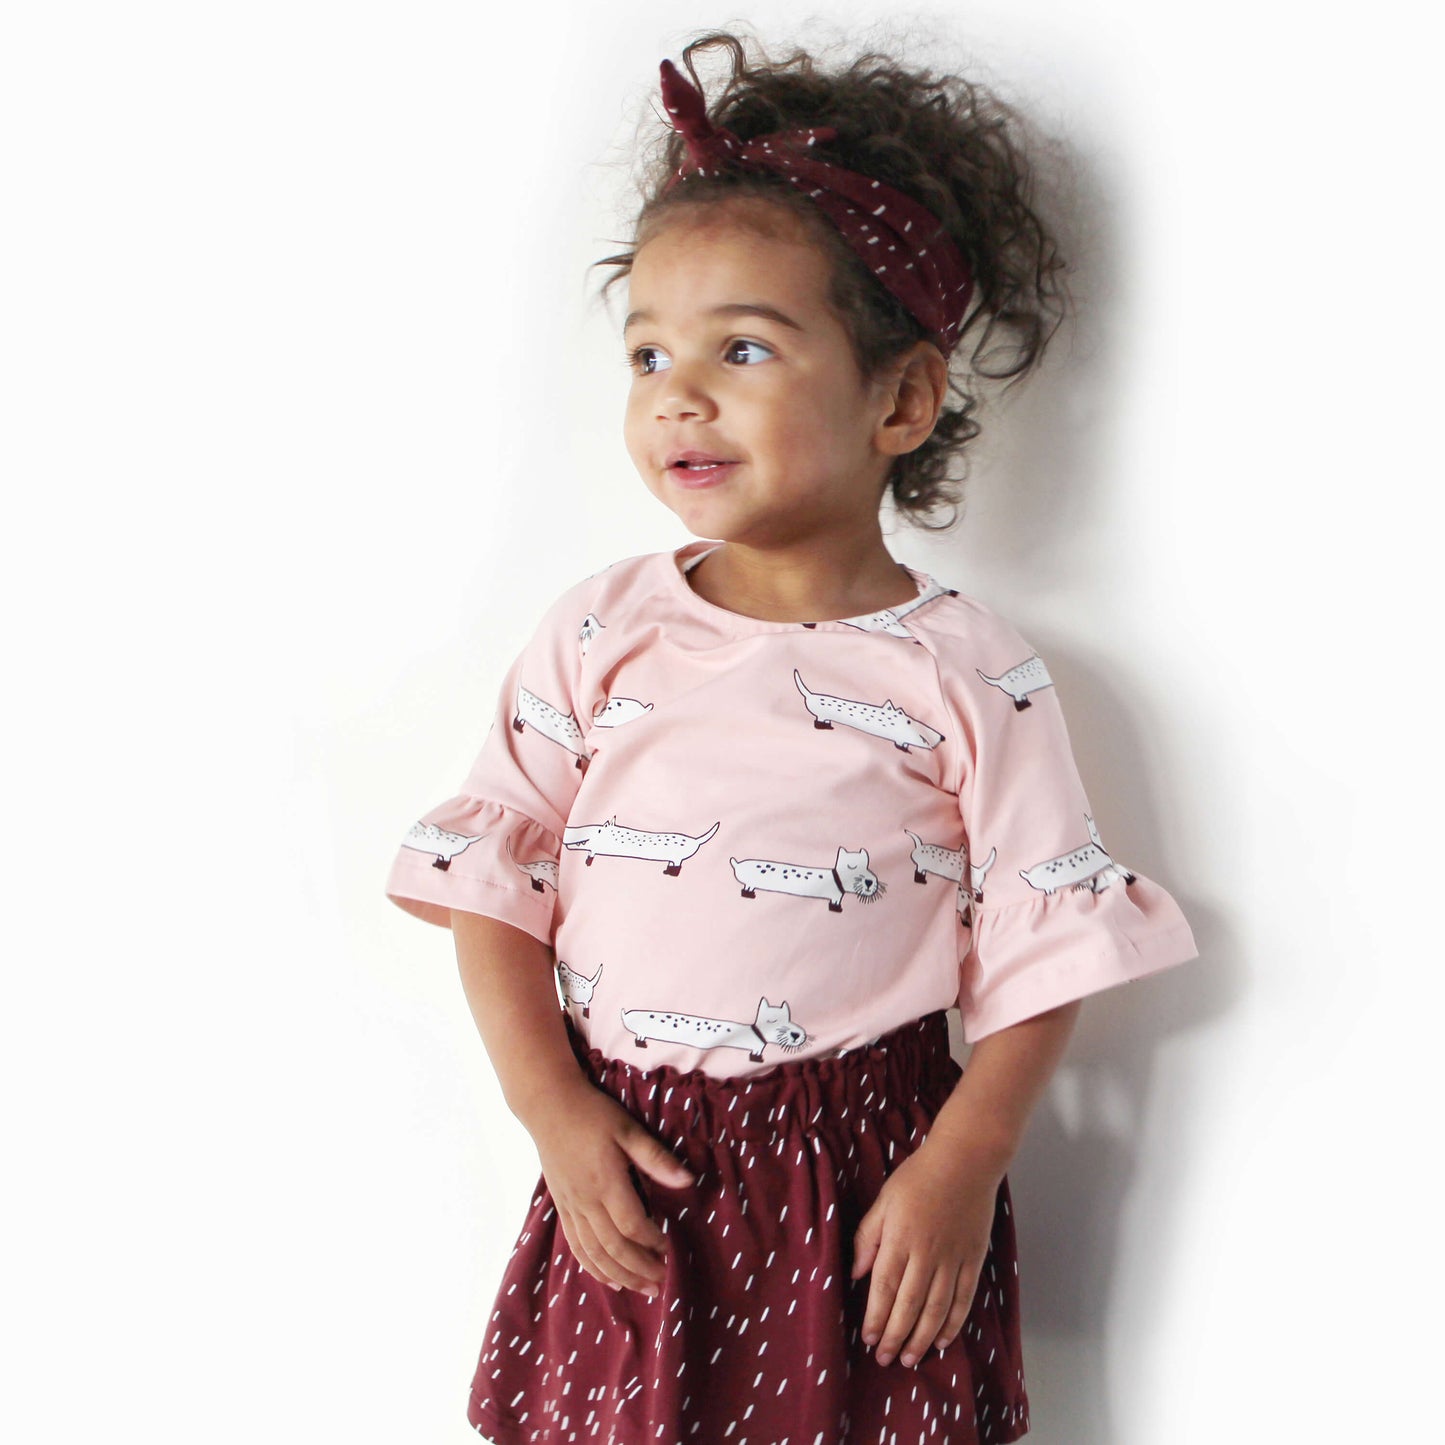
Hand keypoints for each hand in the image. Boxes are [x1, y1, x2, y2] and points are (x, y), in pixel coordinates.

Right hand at [526, 1077, 695, 1298]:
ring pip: (594, 1252)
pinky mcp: (562, 1206)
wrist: (549, 1106)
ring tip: (641, 1288)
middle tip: (661, 1281)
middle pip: (613, 1246)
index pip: (631, 1224)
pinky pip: (575, 1245)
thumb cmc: (593, 1115)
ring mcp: (571, 1206)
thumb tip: (688, 1181)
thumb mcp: (628, 1129)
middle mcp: (586, 1200)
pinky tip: (607, 1278)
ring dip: (618, 1274)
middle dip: (639, 1268)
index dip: (651, 1241)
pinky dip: (592, 1266)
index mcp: (606, 1181)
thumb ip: (656, 1158)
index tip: (668, 1246)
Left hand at [850, 1140, 1001, 1367]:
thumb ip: (868, 1237)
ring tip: (910, 1359)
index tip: (869, 1339)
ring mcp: (953, 1259)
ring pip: (936, 1310)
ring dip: (922, 1338)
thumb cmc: (918, 1177)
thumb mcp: (883, 1200)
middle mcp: (926, 1255)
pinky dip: (953, 1323)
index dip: (876, 1318)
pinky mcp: (973, 1260)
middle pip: (908, 1306)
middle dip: (896, 1337)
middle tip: (886, 1360)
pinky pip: (963, 1299)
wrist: (965, 1161)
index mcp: (899, 1239)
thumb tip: (856, 1274)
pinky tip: (942, 1340)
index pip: (884, 1289)